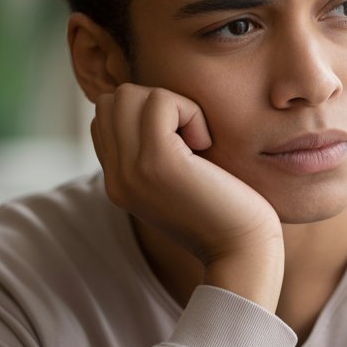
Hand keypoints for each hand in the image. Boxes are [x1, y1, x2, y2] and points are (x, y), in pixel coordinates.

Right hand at [91, 84, 283, 307]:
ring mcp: (131, 170)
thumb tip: (156, 105)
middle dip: (154, 102)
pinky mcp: (157, 162)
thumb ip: (156, 151)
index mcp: (118, 181)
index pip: (104, 117)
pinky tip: (205, 142)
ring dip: (172, 104)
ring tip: (196, 140)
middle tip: (188, 136)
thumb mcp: (178, 180)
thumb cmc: (226, 211)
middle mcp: (116, 177)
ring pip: (129, 95)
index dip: (144, 112)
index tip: (179, 140)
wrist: (242, 251)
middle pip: (112, 100)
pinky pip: (160, 102)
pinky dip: (189, 110)